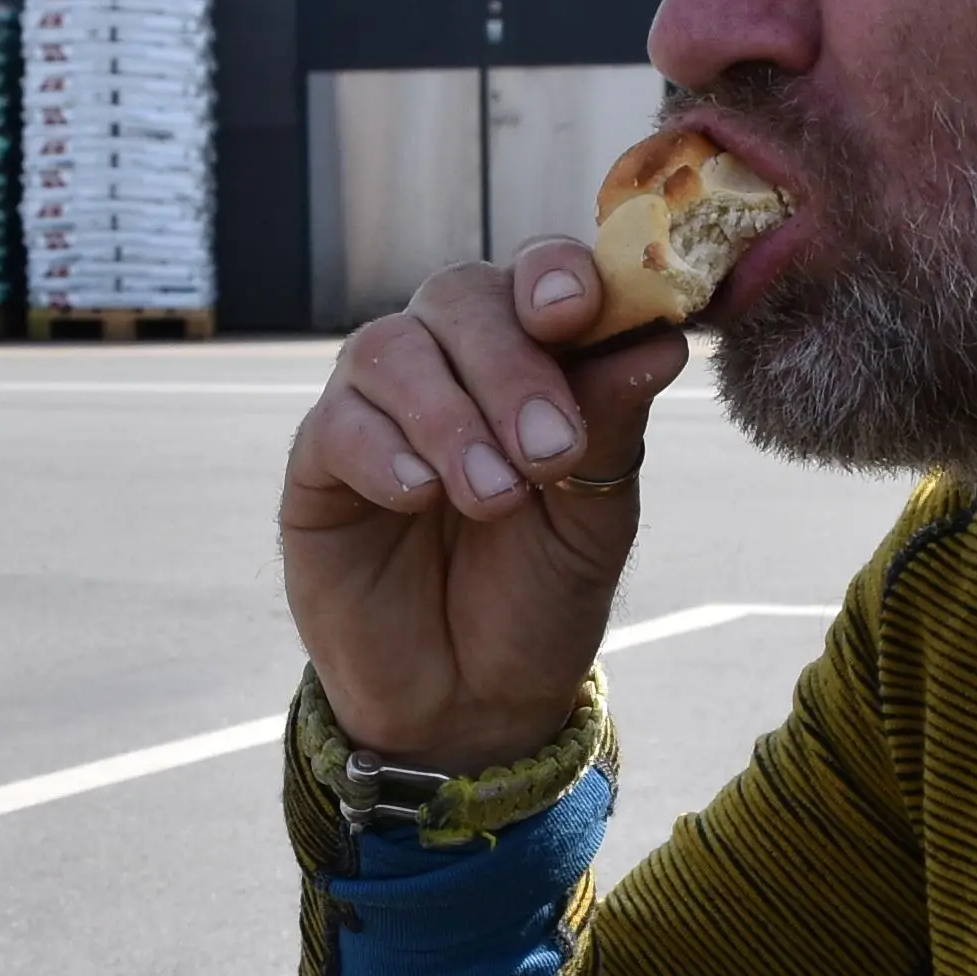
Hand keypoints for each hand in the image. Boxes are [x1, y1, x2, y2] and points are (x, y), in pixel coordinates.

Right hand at [282, 245, 689, 771]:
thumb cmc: (539, 595)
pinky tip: (420, 495)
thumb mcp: (596, 517)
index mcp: (530, 354)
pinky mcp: (319, 463)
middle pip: (461, 299)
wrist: (472, 701)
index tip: (577, 311)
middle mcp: (449, 360)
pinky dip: (383, 451)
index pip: (537, 275)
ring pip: (393, 350)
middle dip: (511, 367)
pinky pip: (337, 423)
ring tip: (493, 499)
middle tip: (550, 452)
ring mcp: (378, 406)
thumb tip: (658, 342)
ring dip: (450, 417)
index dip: (555, 274)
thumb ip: (613, 425)